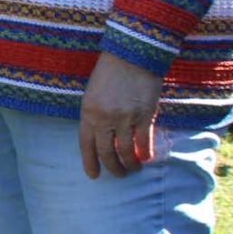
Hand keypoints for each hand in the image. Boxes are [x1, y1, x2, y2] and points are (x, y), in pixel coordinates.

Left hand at [79, 54, 163, 179]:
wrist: (131, 57)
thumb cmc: (110, 74)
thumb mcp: (93, 94)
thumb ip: (95, 116)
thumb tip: (102, 138)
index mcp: (87, 112)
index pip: (86, 144)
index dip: (90, 162)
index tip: (94, 176)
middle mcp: (104, 118)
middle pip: (106, 152)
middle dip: (113, 167)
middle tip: (119, 174)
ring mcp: (124, 118)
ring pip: (125, 151)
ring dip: (130, 164)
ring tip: (133, 168)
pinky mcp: (144, 116)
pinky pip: (144, 142)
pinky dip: (145, 153)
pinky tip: (146, 158)